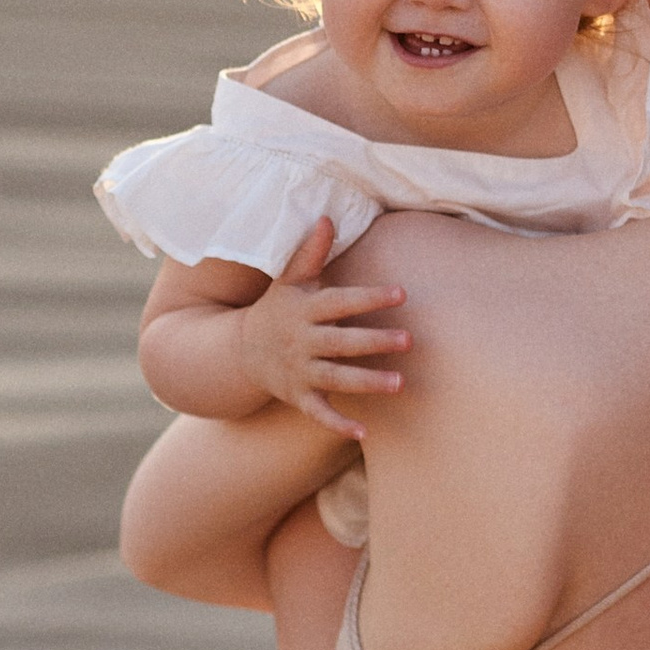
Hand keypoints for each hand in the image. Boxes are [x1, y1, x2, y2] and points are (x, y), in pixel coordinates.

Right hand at [239, 218, 408, 437]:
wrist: (240, 352)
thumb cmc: (277, 308)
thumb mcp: (289, 279)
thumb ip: (311, 252)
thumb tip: (328, 217)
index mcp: (304, 310)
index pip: (340, 302)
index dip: (369, 297)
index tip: (402, 292)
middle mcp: (302, 342)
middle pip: (342, 343)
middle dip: (374, 342)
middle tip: (409, 340)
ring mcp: (299, 372)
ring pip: (336, 379)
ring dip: (367, 382)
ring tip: (400, 384)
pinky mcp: (298, 396)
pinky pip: (319, 413)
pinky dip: (338, 424)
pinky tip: (365, 433)